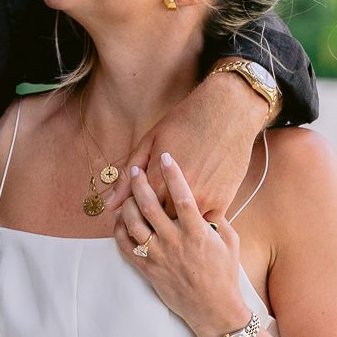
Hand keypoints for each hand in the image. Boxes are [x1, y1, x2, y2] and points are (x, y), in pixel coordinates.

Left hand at [108, 70, 266, 229]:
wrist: (226, 111)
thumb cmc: (184, 122)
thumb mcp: (149, 143)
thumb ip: (127, 178)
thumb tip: (110, 205)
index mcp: (156, 183)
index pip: (139, 212)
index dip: (137, 213)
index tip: (137, 210)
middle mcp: (177, 195)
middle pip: (160, 222)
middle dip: (156, 220)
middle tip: (157, 213)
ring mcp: (202, 200)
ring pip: (183, 225)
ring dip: (177, 223)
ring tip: (174, 214)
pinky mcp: (222, 201)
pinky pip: (207, 222)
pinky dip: (200, 219)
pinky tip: (196, 209)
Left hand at [117, 154, 249, 336]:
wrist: (214, 311)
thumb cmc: (225, 276)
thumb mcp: (231, 244)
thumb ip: (219, 220)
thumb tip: (209, 202)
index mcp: (198, 234)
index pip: (183, 198)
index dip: (173, 175)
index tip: (166, 157)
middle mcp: (176, 243)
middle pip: (151, 207)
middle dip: (140, 185)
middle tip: (135, 170)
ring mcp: (159, 257)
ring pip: (134, 225)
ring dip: (127, 206)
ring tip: (125, 194)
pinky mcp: (148, 271)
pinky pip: (127, 247)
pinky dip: (119, 231)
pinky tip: (120, 220)